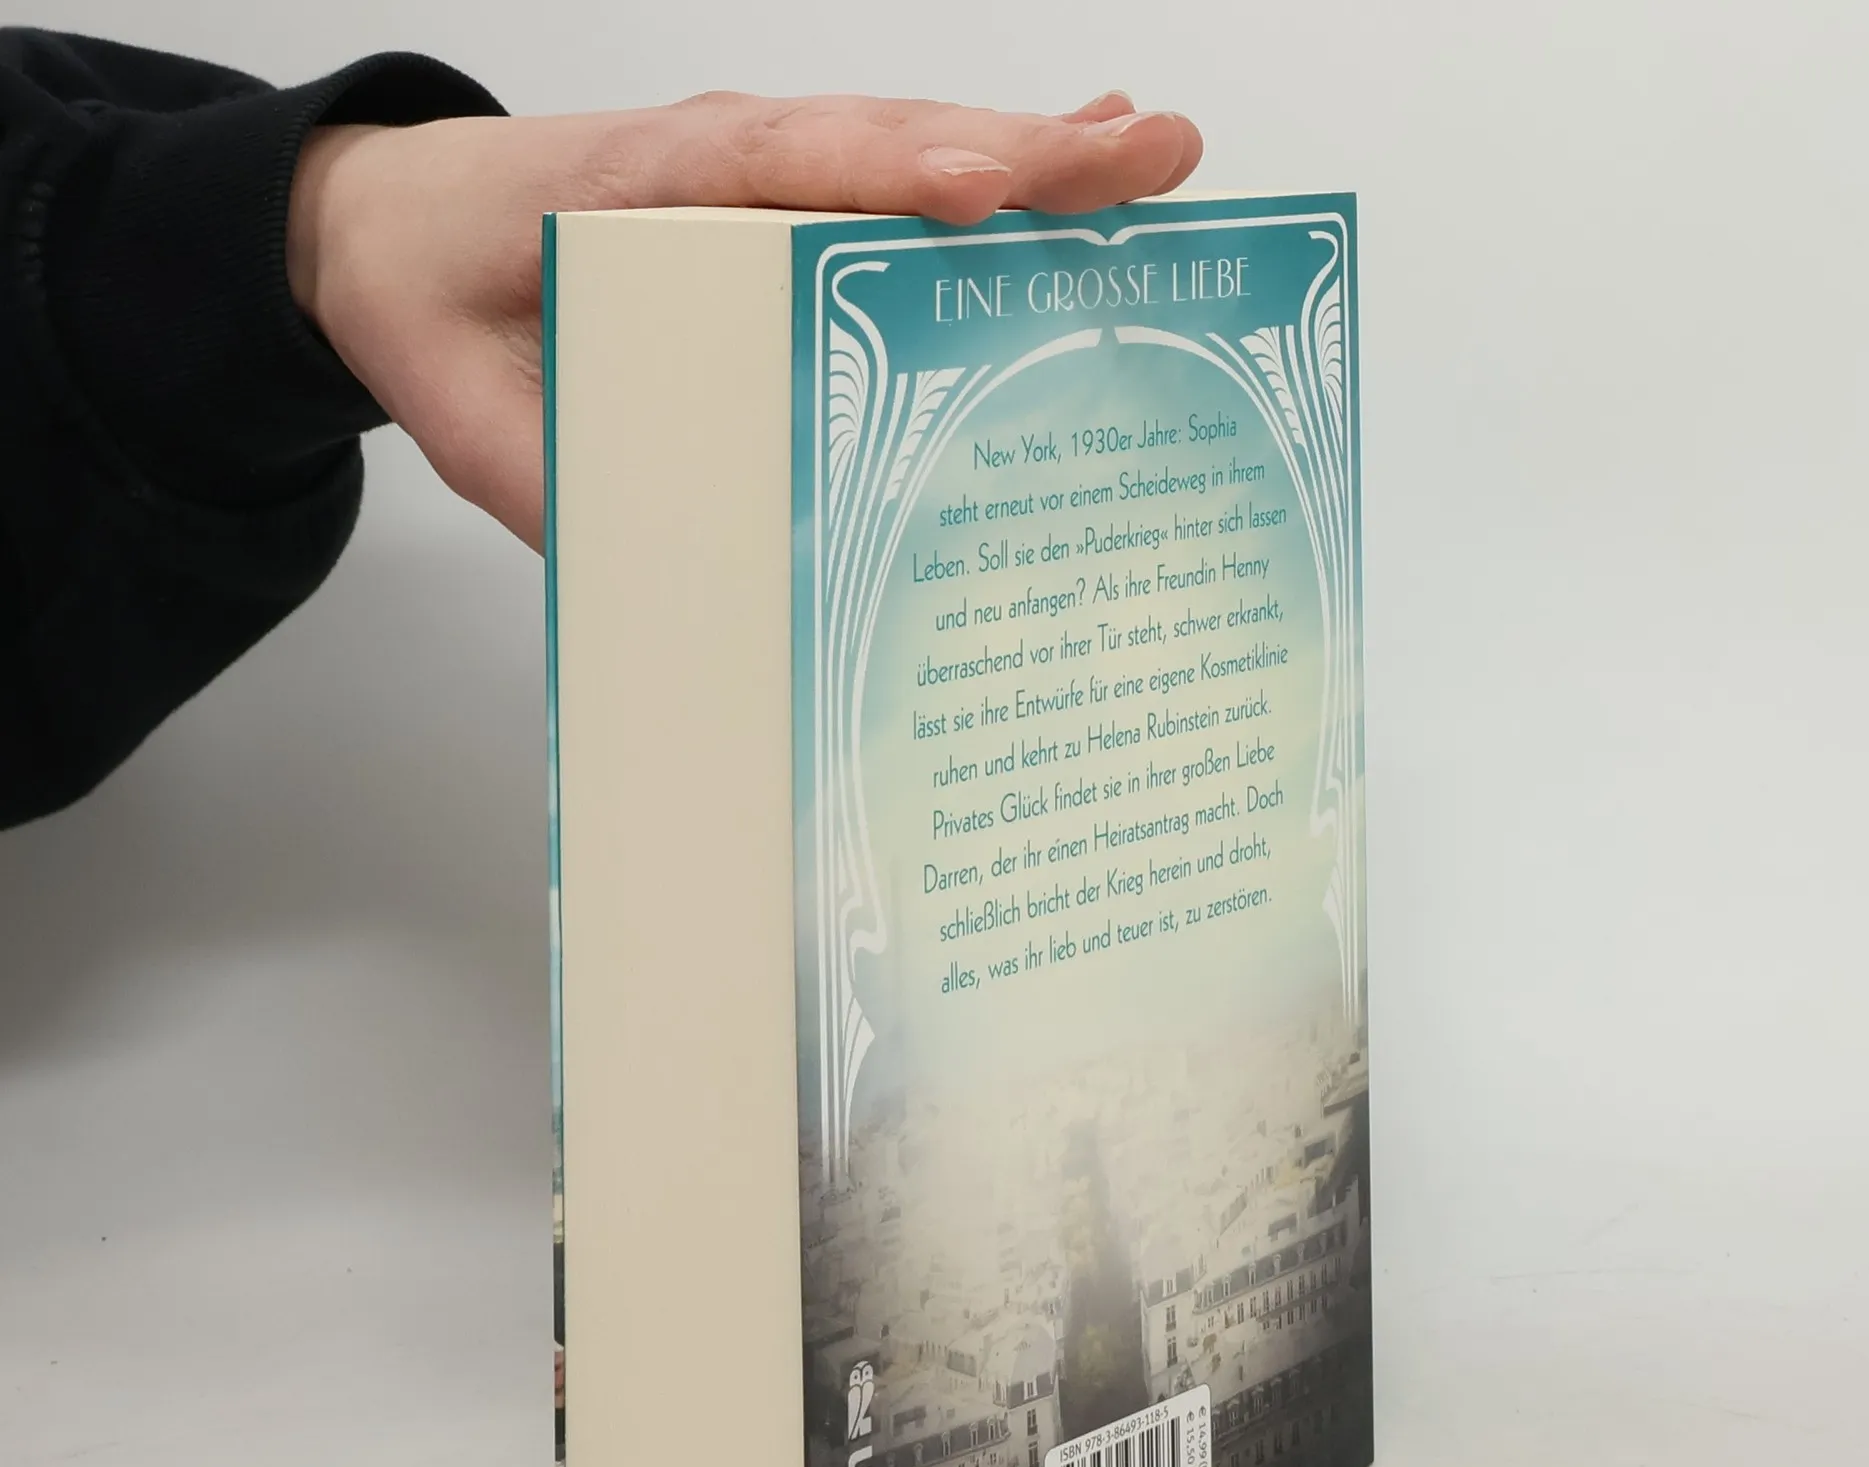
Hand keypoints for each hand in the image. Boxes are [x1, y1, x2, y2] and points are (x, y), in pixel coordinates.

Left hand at [286, 91, 1202, 548]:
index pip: (781, 169)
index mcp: (643, 193)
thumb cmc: (438, 304)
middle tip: (1152, 160)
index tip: (980, 193)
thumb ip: (569, 496)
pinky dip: (993, 171)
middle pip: (888, 141)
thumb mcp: (479, 425)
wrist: (388, 234)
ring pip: (911, 147)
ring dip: (1037, 155)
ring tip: (1154, 162)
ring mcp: (761, 168)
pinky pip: (895, 175)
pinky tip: (1075, 174)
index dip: (883, 176)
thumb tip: (685, 597)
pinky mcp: (781, 195)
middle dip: (1024, 152)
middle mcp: (722, 160)